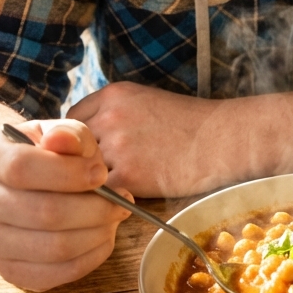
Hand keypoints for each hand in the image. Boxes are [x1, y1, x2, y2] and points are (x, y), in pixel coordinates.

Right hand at [0, 119, 131, 290]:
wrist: (13, 185)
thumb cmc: (46, 155)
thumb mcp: (58, 133)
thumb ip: (68, 135)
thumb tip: (64, 141)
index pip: (22, 167)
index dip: (68, 173)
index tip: (101, 173)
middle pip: (42, 212)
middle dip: (94, 208)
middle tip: (123, 199)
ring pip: (52, 247)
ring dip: (96, 233)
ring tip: (115, 217)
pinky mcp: (8, 270)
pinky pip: (55, 274)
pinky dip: (90, 258)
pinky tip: (103, 237)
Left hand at [67, 82, 208, 195]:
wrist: (222, 139)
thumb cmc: (191, 123)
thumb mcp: (147, 101)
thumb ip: (114, 113)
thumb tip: (83, 137)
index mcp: (114, 94)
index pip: (70, 118)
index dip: (75, 138)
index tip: (84, 150)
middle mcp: (109, 117)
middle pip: (71, 146)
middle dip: (80, 160)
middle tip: (95, 171)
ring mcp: (116, 146)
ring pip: (83, 171)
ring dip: (94, 181)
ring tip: (116, 184)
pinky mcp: (127, 175)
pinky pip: (101, 192)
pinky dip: (109, 197)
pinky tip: (127, 194)